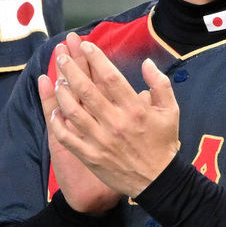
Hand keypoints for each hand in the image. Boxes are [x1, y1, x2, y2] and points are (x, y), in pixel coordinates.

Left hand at [43, 32, 179, 198]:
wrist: (158, 181)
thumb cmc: (163, 143)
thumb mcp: (171, 111)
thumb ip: (160, 84)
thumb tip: (146, 63)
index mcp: (135, 109)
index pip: (111, 77)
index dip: (96, 58)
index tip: (85, 45)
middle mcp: (115, 122)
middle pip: (87, 90)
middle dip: (71, 69)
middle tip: (61, 54)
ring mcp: (101, 140)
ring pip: (74, 111)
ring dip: (62, 93)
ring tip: (57, 79)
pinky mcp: (91, 156)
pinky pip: (68, 137)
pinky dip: (58, 124)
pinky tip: (55, 112)